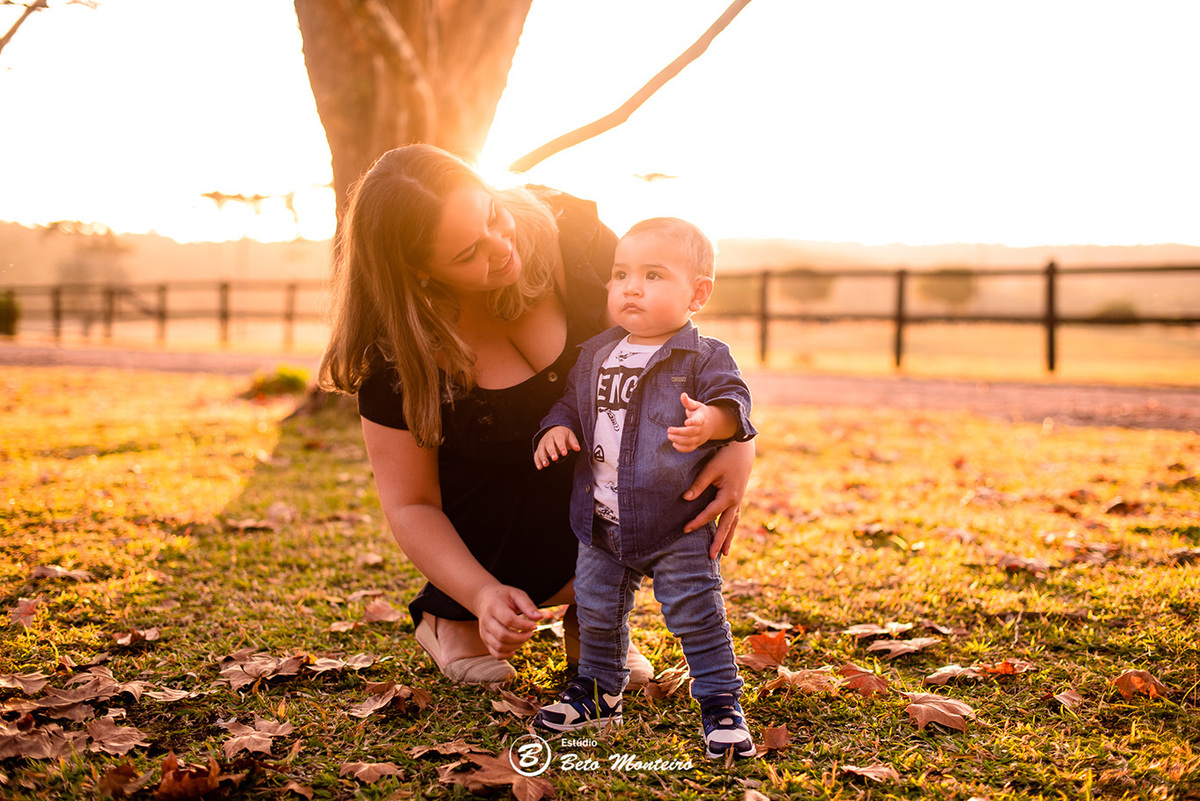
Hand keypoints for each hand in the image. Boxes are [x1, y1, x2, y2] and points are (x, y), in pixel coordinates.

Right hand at [473, 584, 543, 659]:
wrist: (484, 599)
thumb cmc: (504, 596)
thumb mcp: (517, 594)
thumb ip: (528, 605)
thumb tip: (540, 618)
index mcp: (494, 606)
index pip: (508, 620)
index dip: (524, 625)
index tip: (534, 625)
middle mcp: (486, 620)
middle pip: (503, 636)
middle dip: (521, 637)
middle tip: (530, 632)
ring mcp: (484, 632)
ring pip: (500, 647)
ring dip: (516, 646)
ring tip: (524, 637)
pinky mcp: (485, 640)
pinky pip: (496, 654)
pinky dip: (508, 654)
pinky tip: (515, 646)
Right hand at [534, 426, 579, 468]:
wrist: (554, 430)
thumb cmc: (564, 435)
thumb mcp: (570, 436)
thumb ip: (574, 443)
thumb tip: (578, 448)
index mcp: (557, 434)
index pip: (559, 439)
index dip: (561, 446)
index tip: (565, 453)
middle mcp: (548, 438)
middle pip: (549, 444)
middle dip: (551, 451)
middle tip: (555, 458)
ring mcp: (543, 443)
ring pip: (541, 450)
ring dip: (543, 457)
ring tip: (546, 464)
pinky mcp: (539, 449)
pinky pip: (536, 454)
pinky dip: (537, 461)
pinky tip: (540, 467)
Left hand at [667, 393, 715, 452]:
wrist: (712, 423)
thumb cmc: (700, 413)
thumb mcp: (696, 405)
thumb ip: (688, 402)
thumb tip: (683, 394)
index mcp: (702, 418)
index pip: (698, 421)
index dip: (693, 422)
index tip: (686, 422)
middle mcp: (702, 429)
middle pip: (691, 433)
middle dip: (679, 432)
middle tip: (669, 430)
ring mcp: (700, 438)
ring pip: (689, 442)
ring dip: (678, 440)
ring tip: (669, 436)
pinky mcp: (698, 444)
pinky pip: (690, 449)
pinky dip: (682, 449)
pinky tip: (674, 444)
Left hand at [682, 438, 754, 557]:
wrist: (743, 448)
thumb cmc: (725, 456)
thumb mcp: (711, 469)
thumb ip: (699, 484)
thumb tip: (686, 499)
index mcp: (729, 495)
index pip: (710, 513)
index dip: (697, 522)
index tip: (685, 529)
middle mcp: (736, 501)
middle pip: (726, 526)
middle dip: (718, 541)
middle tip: (711, 556)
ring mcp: (739, 500)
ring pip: (732, 524)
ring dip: (728, 538)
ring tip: (724, 554)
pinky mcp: (738, 497)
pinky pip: (735, 517)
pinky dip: (731, 527)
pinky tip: (728, 535)